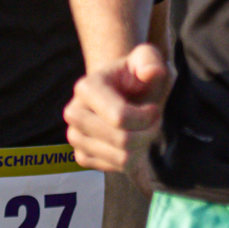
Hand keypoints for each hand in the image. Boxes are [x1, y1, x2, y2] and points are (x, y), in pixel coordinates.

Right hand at [65, 42, 171, 174]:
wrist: (120, 93)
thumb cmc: (135, 76)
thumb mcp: (146, 59)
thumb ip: (151, 60)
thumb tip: (151, 72)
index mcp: (86, 88)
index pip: (120, 117)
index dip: (146, 117)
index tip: (154, 108)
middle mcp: (74, 113)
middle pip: (121, 140)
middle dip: (146, 133)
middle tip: (151, 121)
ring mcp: (75, 137)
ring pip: (121, 158)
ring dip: (142, 146)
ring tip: (143, 129)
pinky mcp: (82, 157)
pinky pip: (116, 168)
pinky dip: (131, 158)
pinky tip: (132, 141)